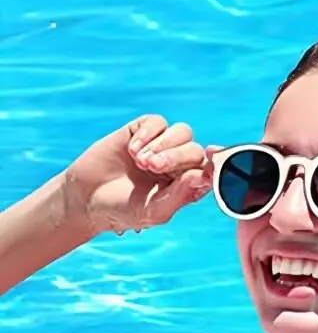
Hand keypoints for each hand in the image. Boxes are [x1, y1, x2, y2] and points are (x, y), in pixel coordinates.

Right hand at [62, 115, 212, 235]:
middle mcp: (180, 165)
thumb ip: (181, 195)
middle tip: (152, 167)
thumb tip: (203, 176)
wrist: (88, 198)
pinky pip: (157, 122)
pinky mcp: (142, 132)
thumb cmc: (125, 210)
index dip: (214, 165)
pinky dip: (147, 134)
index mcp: (189, 185)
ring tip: (142, 162)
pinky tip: (132, 150)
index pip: (210, 171)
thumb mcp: (155, 210)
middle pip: (195, 150)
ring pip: (182, 132)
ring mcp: (162, 146)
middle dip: (177, 156)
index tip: (208, 165)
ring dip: (163, 145)